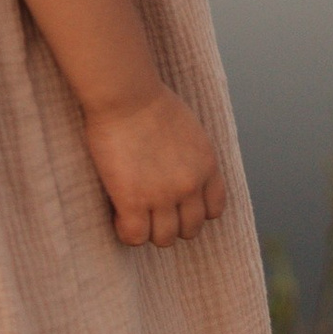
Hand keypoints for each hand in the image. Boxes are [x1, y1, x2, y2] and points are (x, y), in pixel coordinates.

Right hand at [85, 85, 226, 247]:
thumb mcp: (189, 128)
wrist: (126, 94)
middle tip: (152, 211)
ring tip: (134, 214)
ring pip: (164, 239)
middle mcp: (190, 185)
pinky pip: (134, 236)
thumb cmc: (150, 100)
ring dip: (149, 230)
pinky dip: (126, 232)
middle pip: (190, 229)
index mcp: (207, 166)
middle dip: (172, 223)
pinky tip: (118, 215)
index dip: (194, 211)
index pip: (214, 210)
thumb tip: (179, 171)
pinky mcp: (132, 200)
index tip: (177, 204)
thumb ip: (192, 155)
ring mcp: (162, 196)